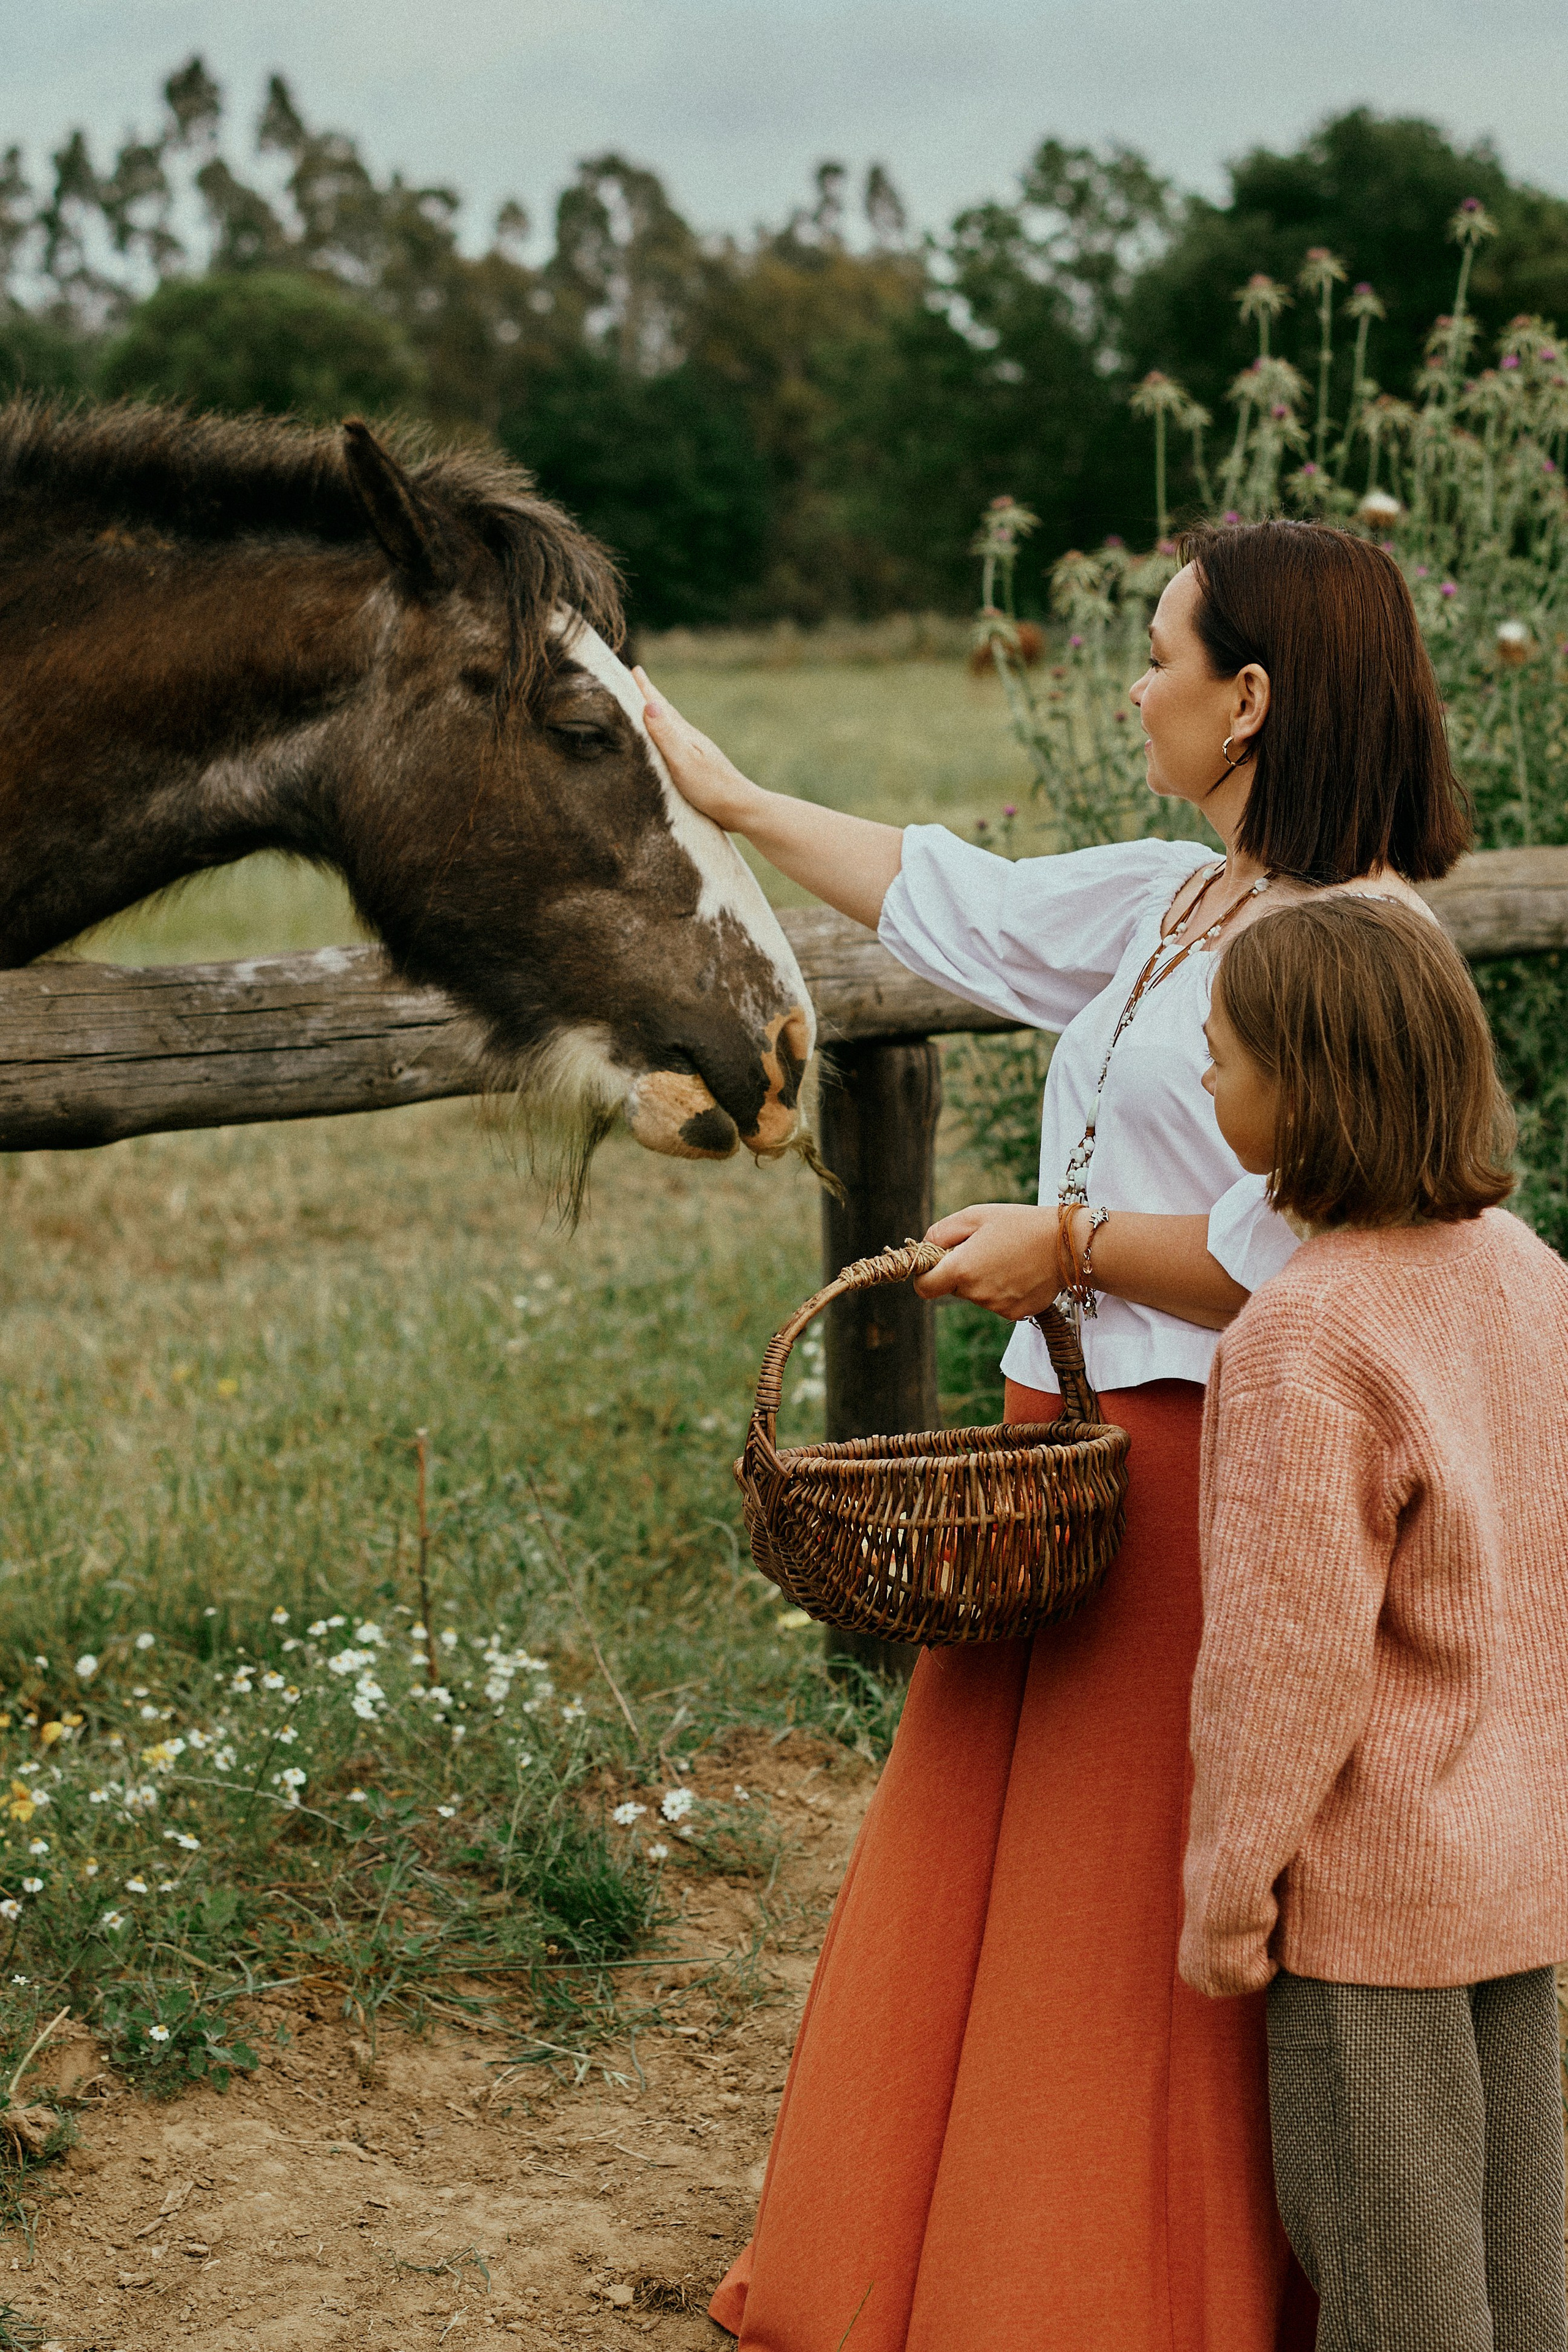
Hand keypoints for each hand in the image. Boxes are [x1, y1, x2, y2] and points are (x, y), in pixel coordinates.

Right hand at [635, 667, 762, 831]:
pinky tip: (665, 743)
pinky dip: (663, 735)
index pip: (659, 705)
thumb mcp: (683, 761)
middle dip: (647, 695)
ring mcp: (694, 752)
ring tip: (647, 706)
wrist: (740, 809)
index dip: (644, 688)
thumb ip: (666, 735)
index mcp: (684, 733)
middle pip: (664, 711)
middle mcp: (689, 738)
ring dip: (656, 714)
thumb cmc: (711, 787)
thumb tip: (649, 704)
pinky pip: (673, 744)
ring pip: (670, 727)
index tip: (632, 668)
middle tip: (635, 678)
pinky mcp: (696, 767)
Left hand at [913, 1202, 1062, 1320]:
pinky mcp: (1016, 1313)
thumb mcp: (976, 1215)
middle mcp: (977, 1294)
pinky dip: (1004, 1289)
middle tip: (985, 1249)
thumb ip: (942, 1232)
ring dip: (984, 1280)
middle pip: (954, 1289)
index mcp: (962, 1269)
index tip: (936, 1263)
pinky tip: (1021, 1271)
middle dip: (961, 1271)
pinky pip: (998, 1303)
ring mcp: (998, 1307)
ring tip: (1008, 1257)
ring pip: (977, 1296)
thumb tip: (925, 1247)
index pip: (924, 1288)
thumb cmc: (1020, 1224)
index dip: (926, 1275)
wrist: (1067, 1244)